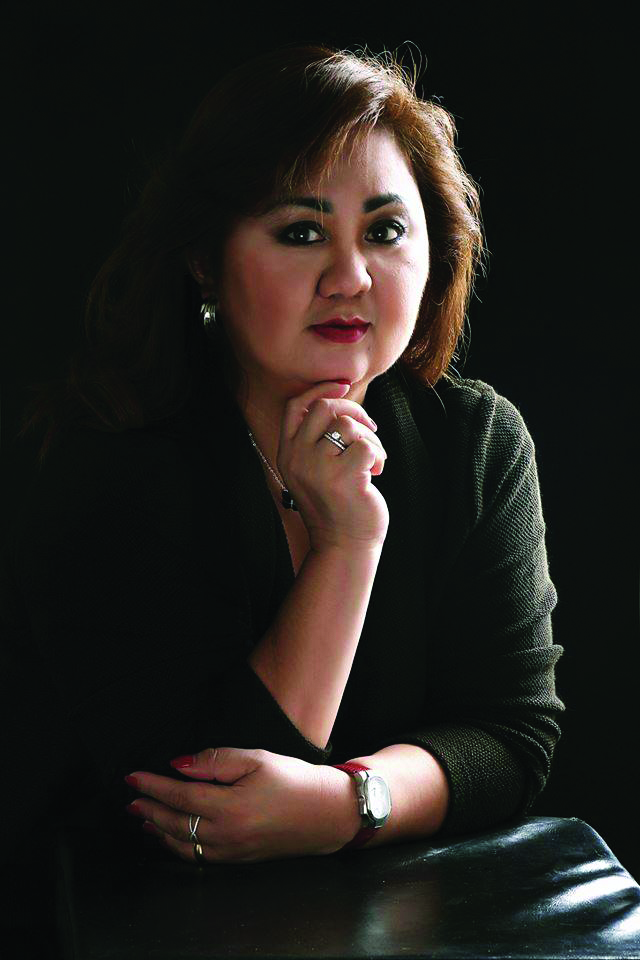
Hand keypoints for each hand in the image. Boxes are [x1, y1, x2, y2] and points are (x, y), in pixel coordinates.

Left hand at [125, 747, 359, 863]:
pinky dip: (178, 846)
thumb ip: (215, 761)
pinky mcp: (239, 859)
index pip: (179, 797)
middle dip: (149, 810)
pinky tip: (171, 836)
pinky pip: (199, 856)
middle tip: (131, 798)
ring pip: (183, 845)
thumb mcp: (257, 758)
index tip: (133, 777)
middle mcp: (226, 835)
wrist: (327, 812)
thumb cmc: (295, 781)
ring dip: (158, 831)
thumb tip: (180, 765)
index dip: (153, 786)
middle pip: (175, 824)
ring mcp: (232, 852)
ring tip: (142, 817)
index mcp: (229, 808)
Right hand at [277, 381, 389, 550]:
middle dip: (354, 411)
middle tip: (370, 428)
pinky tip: (377, 472)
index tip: (343, 388)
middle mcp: (298, 459)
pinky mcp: (344, 478)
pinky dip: (379, 454)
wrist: (344, 545)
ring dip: (370, 438)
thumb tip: (341, 400)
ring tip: (374, 459)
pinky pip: (367, 445)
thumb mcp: (316, 470)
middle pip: (325, 408)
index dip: (319, 390)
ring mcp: (319, 469)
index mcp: (287, 454)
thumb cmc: (337, 505)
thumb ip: (319, 440)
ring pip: (349, 425)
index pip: (296, 407)